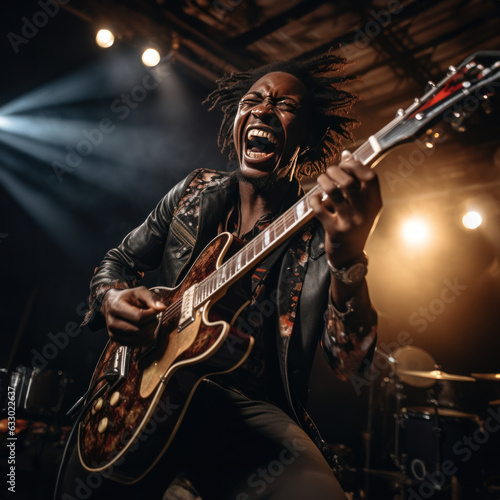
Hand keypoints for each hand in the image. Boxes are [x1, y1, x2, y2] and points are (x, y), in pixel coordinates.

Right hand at [101, 286, 166, 346]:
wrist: (112, 304)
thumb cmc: (127, 297)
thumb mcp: (139, 291)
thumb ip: (151, 298)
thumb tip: (163, 308)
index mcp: (116, 307)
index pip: (139, 317)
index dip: (152, 314)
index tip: (155, 309)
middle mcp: (112, 322)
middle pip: (140, 330)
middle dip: (152, 323)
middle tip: (153, 316)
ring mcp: (114, 334)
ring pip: (140, 339)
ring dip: (150, 331)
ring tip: (148, 321)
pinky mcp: (118, 341)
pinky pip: (138, 344)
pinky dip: (145, 337)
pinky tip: (144, 328)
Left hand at [310, 150, 381, 265]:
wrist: (350, 255)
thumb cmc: (354, 224)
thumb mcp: (363, 205)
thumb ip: (357, 181)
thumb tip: (346, 154)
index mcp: (375, 203)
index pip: (370, 177)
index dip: (356, 165)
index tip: (345, 162)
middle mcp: (364, 212)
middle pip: (348, 182)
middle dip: (335, 171)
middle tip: (329, 172)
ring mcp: (349, 222)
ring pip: (333, 192)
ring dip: (323, 181)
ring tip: (321, 180)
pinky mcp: (334, 230)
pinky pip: (319, 208)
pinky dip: (313, 199)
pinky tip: (315, 199)